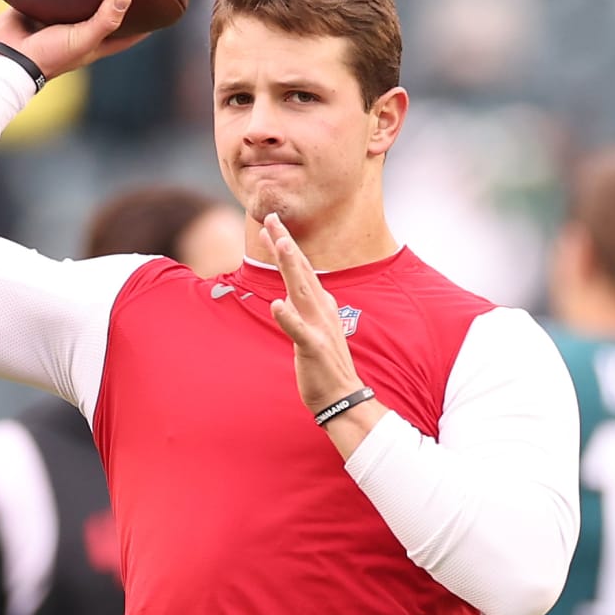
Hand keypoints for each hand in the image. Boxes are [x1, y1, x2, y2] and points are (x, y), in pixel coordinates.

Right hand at [0, 0, 147, 80]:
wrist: (9, 56)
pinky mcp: (38, 7)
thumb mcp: (82, 39)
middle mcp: (78, 29)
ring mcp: (58, 18)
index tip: (163, 9)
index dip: (145, 25)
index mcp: (94, 42)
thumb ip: (104, 20)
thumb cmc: (49, 55)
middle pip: (104, 12)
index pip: (128, 34)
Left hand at [264, 213, 363, 414]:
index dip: (285, 246)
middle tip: (272, 217)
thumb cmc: (325, 365)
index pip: (300, 269)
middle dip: (286, 242)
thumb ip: (301, 312)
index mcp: (320, 305)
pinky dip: (288, 317)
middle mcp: (321, 310)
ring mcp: (318, 327)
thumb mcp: (312, 330)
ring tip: (279, 243)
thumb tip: (285, 298)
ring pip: (301, 290)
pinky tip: (277, 305)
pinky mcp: (313, 347)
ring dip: (290, 266)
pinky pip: (298, 330)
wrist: (342, 396)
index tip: (271, 226)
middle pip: (300, 270)